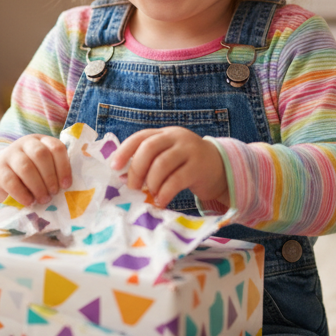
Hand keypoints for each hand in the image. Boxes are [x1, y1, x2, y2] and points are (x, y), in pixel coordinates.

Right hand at [0, 134, 71, 210]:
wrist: (3, 179)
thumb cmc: (32, 175)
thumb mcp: (45, 168)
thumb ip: (56, 172)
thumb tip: (69, 188)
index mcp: (41, 141)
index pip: (56, 147)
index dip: (64, 167)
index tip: (66, 185)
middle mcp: (25, 144)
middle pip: (40, 154)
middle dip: (50, 176)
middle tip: (54, 193)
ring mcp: (10, 155)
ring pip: (25, 167)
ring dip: (38, 186)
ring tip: (43, 199)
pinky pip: (11, 181)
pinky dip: (22, 194)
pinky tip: (30, 202)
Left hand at [109, 127, 228, 207]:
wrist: (220, 167)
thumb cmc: (186, 165)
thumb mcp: (168, 156)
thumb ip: (149, 162)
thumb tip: (124, 178)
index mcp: (164, 134)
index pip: (140, 137)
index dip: (125, 151)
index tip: (115, 167)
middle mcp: (176, 138)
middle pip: (149, 148)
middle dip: (136, 169)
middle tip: (132, 187)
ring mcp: (189, 150)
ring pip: (162, 164)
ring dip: (151, 182)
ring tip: (150, 194)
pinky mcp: (198, 167)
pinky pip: (176, 180)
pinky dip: (165, 192)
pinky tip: (161, 201)